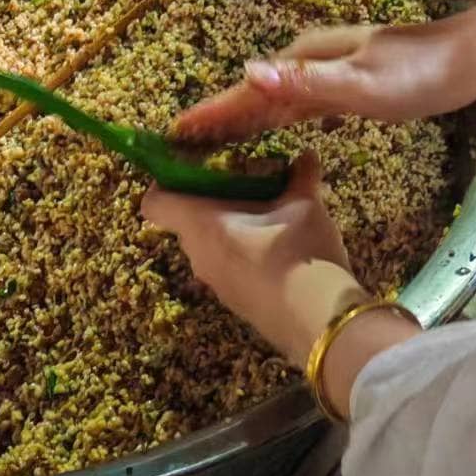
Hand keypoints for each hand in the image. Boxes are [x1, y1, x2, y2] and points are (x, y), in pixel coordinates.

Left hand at [143, 154, 363, 365]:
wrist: (320, 321)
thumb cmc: (299, 252)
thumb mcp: (304, 206)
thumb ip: (301, 177)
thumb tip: (307, 154)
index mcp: (201, 225)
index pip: (155, 203)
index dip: (164, 183)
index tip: (190, 169)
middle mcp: (199, 256)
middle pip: (185, 222)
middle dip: (207, 201)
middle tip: (238, 184)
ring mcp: (216, 285)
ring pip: (208, 247)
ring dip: (227, 230)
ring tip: (263, 214)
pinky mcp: (236, 303)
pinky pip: (226, 269)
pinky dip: (241, 255)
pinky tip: (277, 250)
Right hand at [168, 17, 472, 147]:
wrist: (465, 59)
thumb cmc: (416, 74)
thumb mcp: (361, 85)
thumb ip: (305, 83)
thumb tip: (249, 74)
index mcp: (306, 60)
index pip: (249, 90)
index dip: (213, 112)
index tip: (177, 131)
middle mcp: (309, 60)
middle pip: (254, 93)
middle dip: (220, 116)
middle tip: (183, 141)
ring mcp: (327, 70)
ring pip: (274, 98)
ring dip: (245, 117)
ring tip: (216, 138)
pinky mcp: (344, 84)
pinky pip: (296, 102)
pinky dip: (275, 116)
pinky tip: (272, 126)